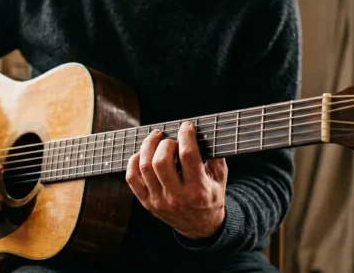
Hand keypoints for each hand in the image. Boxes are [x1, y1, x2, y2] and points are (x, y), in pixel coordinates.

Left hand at [125, 121, 227, 239]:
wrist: (200, 227)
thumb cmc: (210, 197)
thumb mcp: (220, 179)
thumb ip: (215, 156)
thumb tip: (205, 133)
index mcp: (198, 190)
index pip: (188, 155)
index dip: (186, 135)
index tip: (186, 126)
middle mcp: (177, 197)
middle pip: (161, 161)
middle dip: (164, 143)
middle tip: (169, 138)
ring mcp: (159, 201)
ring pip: (145, 167)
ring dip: (148, 146)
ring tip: (155, 138)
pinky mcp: (147, 202)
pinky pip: (132, 178)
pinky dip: (134, 161)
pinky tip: (143, 154)